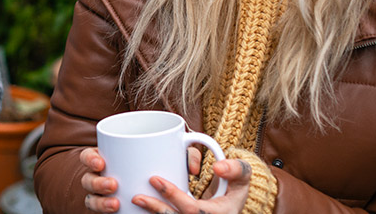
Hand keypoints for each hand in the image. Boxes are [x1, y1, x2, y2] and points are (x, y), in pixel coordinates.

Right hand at [80, 146, 204, 212]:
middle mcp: (103, 177)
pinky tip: (116, 212)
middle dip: (96, 183)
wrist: (171, 196)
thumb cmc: (166, 167)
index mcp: (110, 158)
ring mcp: (105, 195)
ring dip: (100, 202)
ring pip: (92, 200)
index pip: (89, 156)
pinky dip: (105, 213)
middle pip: (88, 179)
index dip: (89, 159)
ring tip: (115, 203)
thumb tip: (192, 169)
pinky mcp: (113, 209)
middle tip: (113, 184)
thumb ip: (186, 156)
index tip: (101, 162)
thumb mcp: (174, 158)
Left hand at [132, 159, 251, 213]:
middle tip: (136, 196)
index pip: (192, 210)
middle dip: (155, 210)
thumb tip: (217, 167)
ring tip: (133, 203)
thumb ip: (236, 168)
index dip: (172, 195)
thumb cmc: (233, 191)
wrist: (229, 211)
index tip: (154, 178)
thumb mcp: (242, 179)